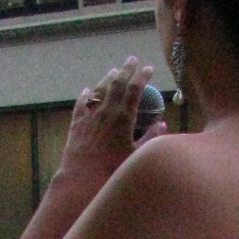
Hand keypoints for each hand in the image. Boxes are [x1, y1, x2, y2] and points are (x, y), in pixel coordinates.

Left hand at [60, 57, 157, 185]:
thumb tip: (162, 124)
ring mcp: (90, 116)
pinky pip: (81, 104)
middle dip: (126, 70)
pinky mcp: (76, 124)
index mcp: (123, 117)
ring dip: (107, 78)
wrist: (81, 178)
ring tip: (113, 70)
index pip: (135, 90)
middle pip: (117, 84)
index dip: (142, 77)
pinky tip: (87, 90)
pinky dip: (85, 95)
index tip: (148, 68)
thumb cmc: (112, 170)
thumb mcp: (136, 155)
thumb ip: (150, 138)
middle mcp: (106, 111)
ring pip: (99, 90)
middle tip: (132, 59)